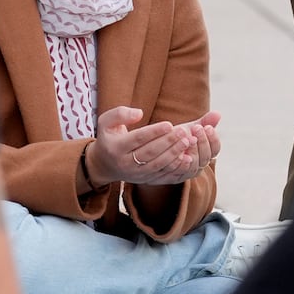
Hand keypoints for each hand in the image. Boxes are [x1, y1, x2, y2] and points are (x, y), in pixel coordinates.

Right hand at [87, 107, 221, 187]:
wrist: (105, 164)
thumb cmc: (109, 137)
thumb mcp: (106, 122)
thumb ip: (120, 114)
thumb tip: (139, 113)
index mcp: (116, 148)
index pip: (137, 139)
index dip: (154, 132)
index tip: (169, 124)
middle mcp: (125, 163)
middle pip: (150, 153)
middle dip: (168, 142)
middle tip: (184, 131)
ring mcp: (136, 174)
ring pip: (158, 165)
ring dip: (174, 153)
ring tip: (188, 141)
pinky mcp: (145, 180)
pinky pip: (162, 175)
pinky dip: (175, 167)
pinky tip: (187, 157)